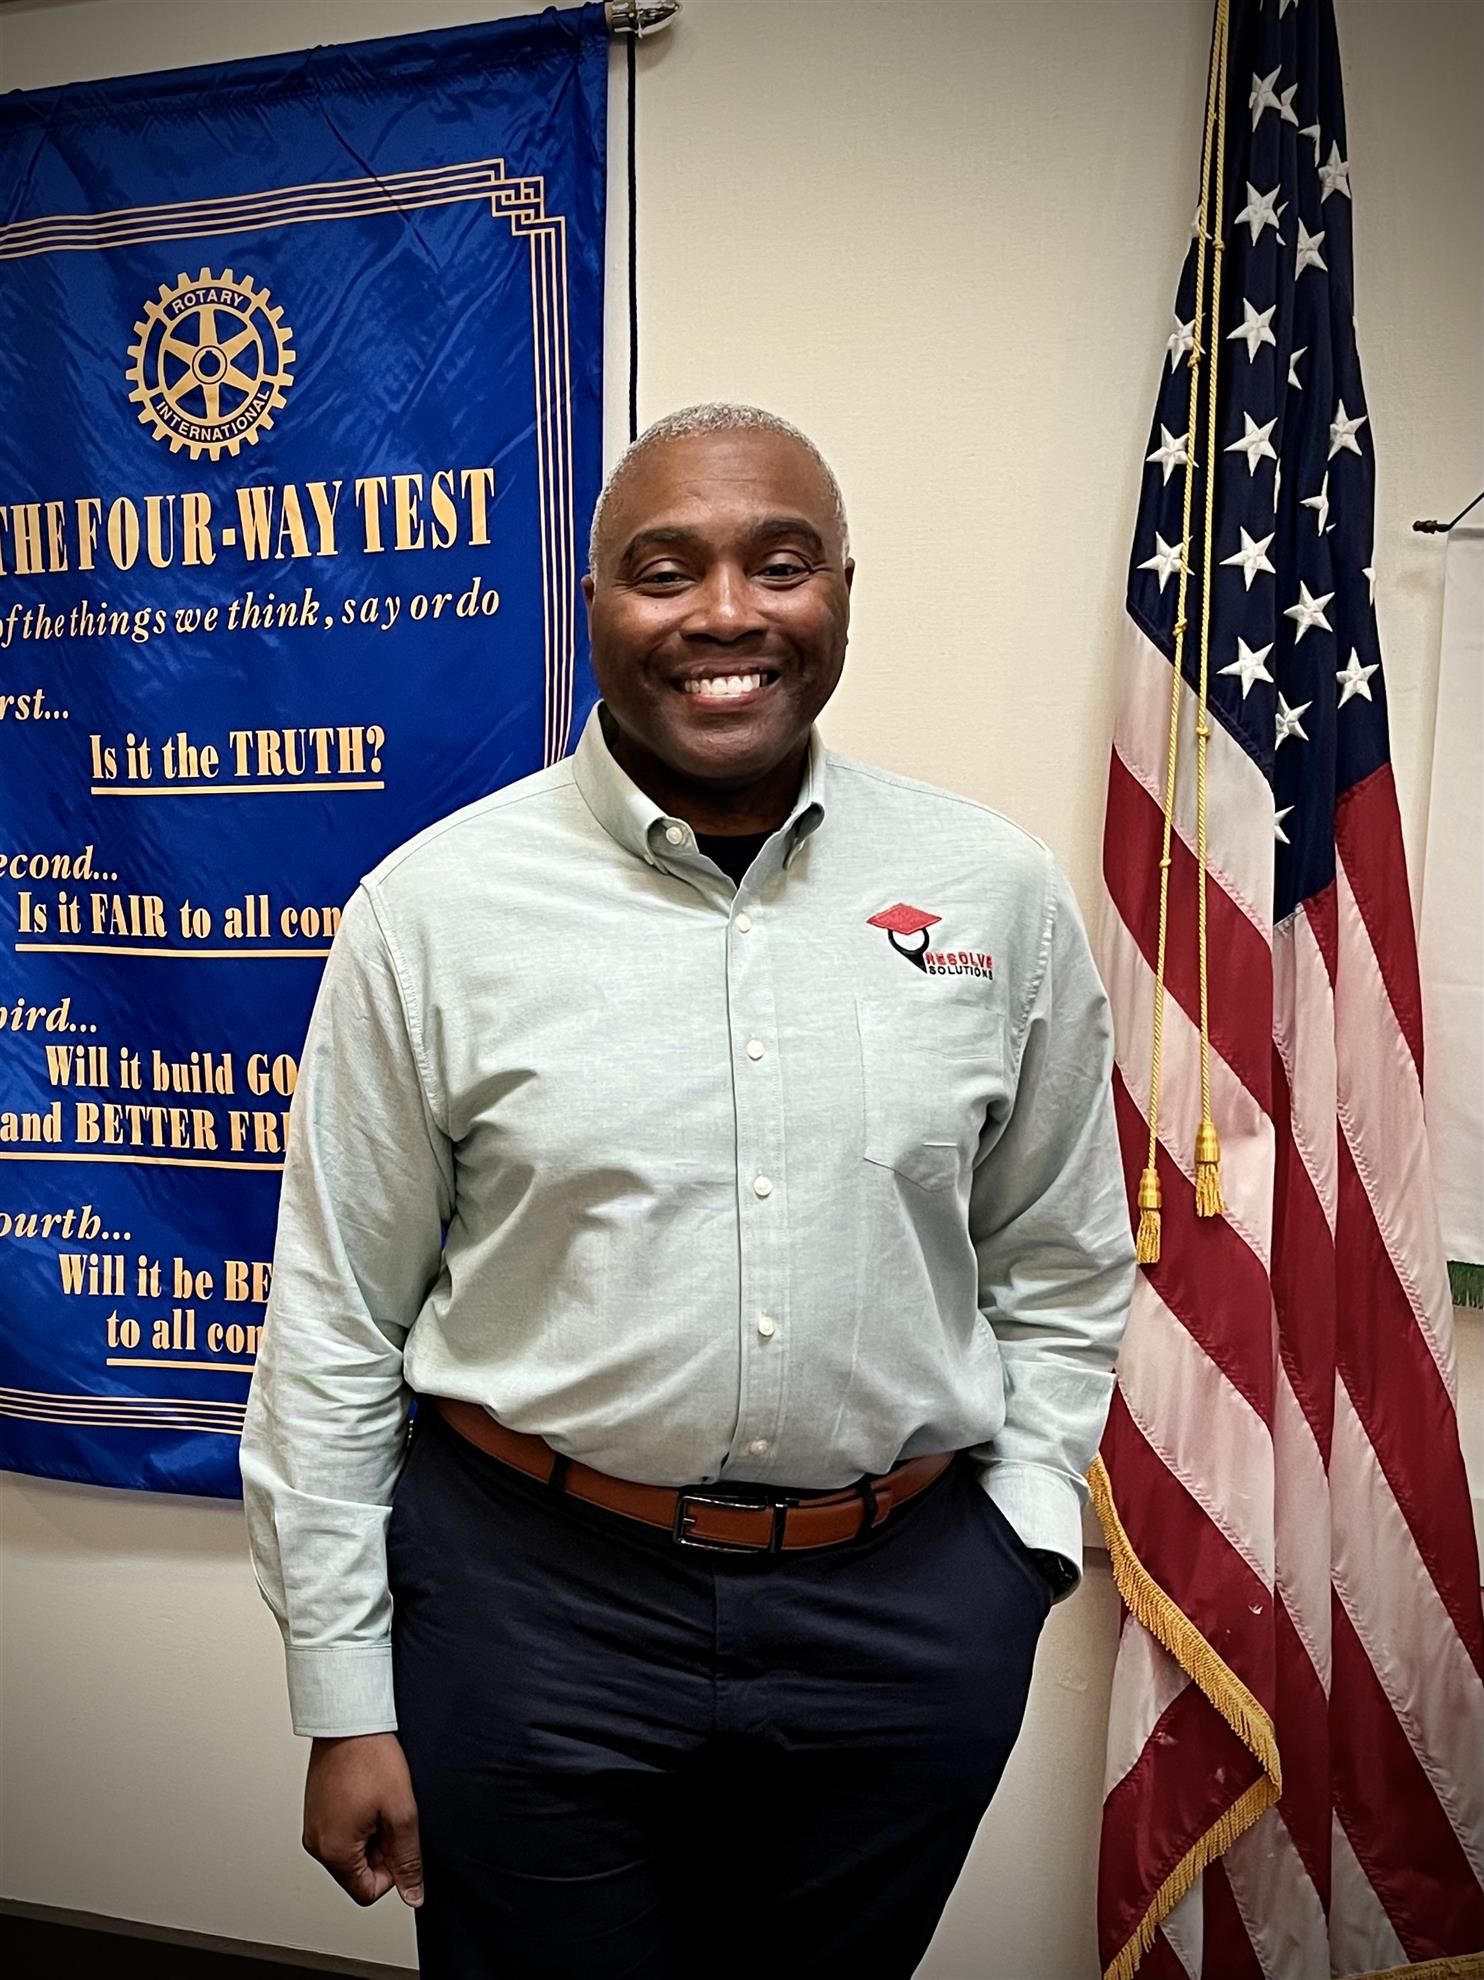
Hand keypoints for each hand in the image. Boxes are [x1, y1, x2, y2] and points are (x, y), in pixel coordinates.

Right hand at [303, 1732, 423, 1907]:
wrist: (348, 1719)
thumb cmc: (370, 1757)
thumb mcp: (401, 1812)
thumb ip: (408, 1859)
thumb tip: (413, 1894)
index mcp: (333, 1851)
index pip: (367, 1892)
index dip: (392, 1872)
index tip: (400, 1840)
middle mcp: (316, 1843)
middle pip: (357, 1872)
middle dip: (381, 1849)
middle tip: (390, 1813)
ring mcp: (313, 1826)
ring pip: (351, 1851)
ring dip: (371, 1834)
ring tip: (377, 1799)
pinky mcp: (315, 1811)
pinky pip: (341, 1832)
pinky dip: (359, 1820)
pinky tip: (366, 1793)